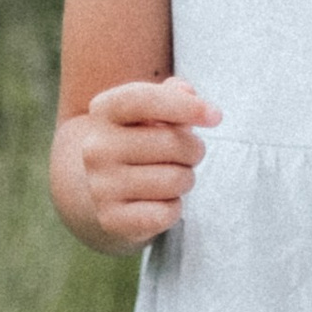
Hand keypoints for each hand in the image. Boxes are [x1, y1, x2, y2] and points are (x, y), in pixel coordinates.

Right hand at [68, 77, 220, 249]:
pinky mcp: (111, 219)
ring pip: (175, 180)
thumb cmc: (142, 141)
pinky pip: (166, 213)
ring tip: (173, 177)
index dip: (184, 106)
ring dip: (186, 179)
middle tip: (188, 155)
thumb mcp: (154, 112)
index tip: (215, 117)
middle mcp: (96, 147)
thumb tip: (186, 92)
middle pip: (171, 142)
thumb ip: (173, 96)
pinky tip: (160, 202)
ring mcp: (100, 185)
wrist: (105, 189)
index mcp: (104, 111)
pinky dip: (174, 208)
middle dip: (194, 149)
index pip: (143, 100)